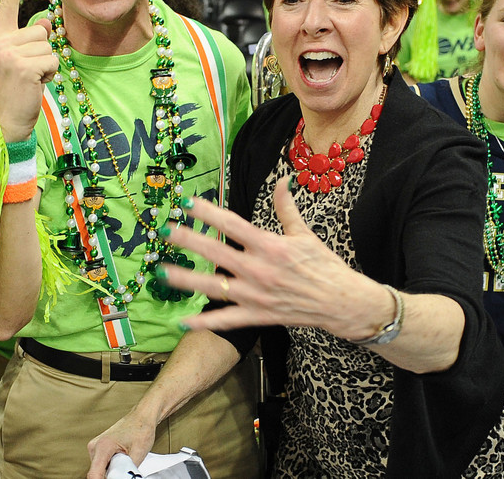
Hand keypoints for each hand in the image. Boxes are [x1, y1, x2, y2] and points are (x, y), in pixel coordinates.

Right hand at [0, 0, 57, 141]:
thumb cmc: (19, 87)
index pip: (8, 5)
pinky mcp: (21, 67)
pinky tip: (35, 84)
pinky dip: (50, 75)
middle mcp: (0, 42)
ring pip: (48, 47)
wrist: (9, 118)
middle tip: (28, 71)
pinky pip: (51, 61)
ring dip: (47, 65)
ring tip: (31, 78)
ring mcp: (8, 54)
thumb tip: (47, 22)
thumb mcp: (24, 58)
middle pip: (41, 32)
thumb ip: (32, 39)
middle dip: (43, 53)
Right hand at [86, 412, 156, 478]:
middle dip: (111, 476)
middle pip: (97, 473)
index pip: (94, 474)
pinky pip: (101, 464)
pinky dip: (111, 467)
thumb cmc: (141, 429)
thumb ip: (128, 471)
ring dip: (111, 471)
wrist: (142, 416)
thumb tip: (126, 478)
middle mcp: (95, 446)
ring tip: (124, 462)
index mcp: (103, 446)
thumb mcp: (138, 455)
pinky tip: (121, 461)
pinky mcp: (98, 448)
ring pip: (99, 469)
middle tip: (125, 471)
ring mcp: (95, 446)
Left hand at [162, 179, 381, 338]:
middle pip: (215, 252)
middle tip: (165, 231)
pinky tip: (182, 322)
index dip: (208, 213)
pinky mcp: (257, 316)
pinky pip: (226, 321)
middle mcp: (258, 270)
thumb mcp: (304, 234)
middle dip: (187, 241)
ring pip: (213, 287)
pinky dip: (205, 323)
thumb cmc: (324, 266)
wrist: (341, 302)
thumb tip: (282, 181)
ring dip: (186, 280)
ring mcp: (255, 295)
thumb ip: (286, 208)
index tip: (188, 203)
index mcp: (269, 246)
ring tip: (162, 272)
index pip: (232, 225)